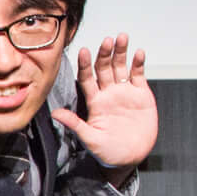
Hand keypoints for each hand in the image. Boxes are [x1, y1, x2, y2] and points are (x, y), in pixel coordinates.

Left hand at [49, 33, 154, 169]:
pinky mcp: (141, 94)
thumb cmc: (108, 152)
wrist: (132, 157)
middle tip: (106, 41)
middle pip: (104, 68)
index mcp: (94, 101)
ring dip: (121, 52)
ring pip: (121, 67)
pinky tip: (138, 53)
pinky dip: (138, 63)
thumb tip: (55, 113)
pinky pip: (138, 75)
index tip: (82, 51)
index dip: (85, 65)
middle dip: (104, 53)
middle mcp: (108, 93)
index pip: (87, 78)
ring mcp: (125, 92)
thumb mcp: (90, 139)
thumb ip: (75, 124)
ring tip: (122, 38)